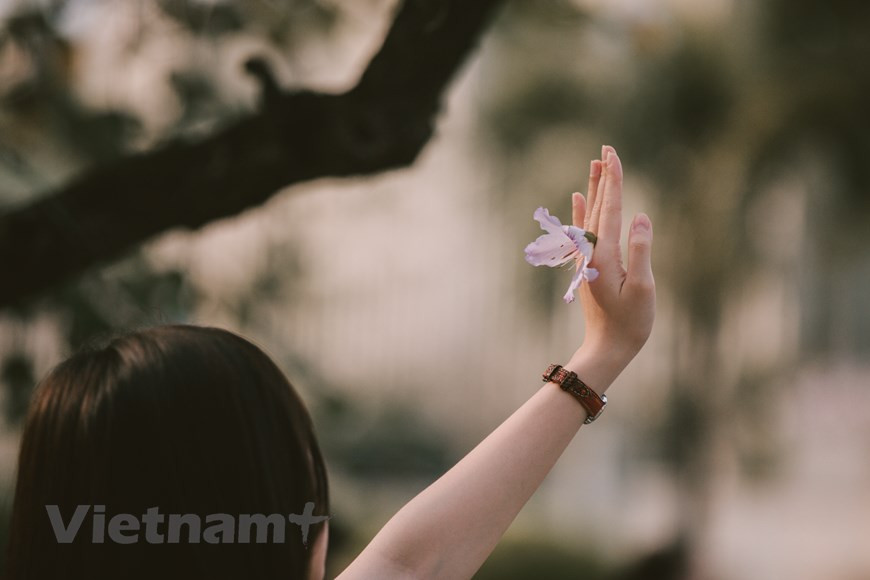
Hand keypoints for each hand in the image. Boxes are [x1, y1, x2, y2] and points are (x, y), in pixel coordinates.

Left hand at [570, 146, 654, 380]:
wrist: (607, 348)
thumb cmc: (630, 322)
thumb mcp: (644, 287)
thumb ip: (641, 250)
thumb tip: (641, 216)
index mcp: (606, 254)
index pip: (612, 208)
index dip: (614, 180)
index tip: (613, 154)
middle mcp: (592, 252)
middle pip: (599, 206)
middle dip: (603, 176)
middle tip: (605, 148)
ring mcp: (587, 259)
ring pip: (591, 215)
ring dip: (594, 188)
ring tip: (595, 164)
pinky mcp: (588, 266)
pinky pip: (584, 231)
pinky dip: (582, 212)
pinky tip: (579, 198)